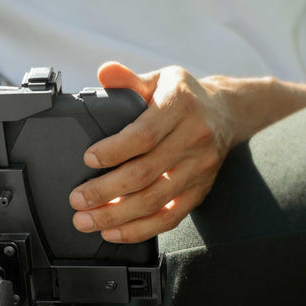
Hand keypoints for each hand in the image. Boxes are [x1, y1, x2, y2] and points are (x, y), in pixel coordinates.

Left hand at [70, 62, 235, 241]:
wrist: (228, 113)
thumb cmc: (183, 97)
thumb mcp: (158, 79)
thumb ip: (128, 79)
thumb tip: (105, 73)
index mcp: (180, 106)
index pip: (145, 135)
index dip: (114, 150)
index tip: (88, 159)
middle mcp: (193, 139)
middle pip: (146, 173)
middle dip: (106, 191)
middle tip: (77, 199)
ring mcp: (198, 169)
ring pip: (155, 200)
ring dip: (117, 216)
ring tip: (87, 220)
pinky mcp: (200, 191)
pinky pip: (169, 218)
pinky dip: (140, 229)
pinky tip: (114, 232)